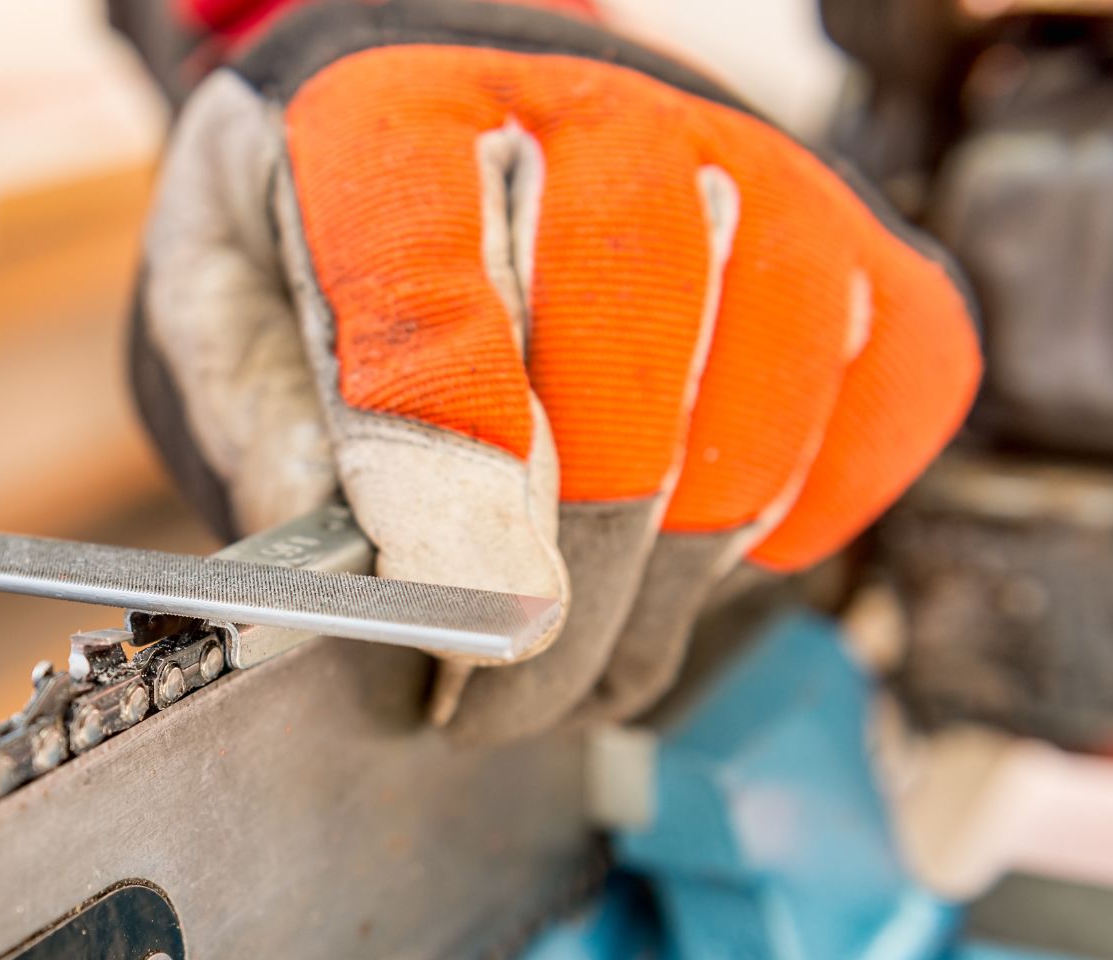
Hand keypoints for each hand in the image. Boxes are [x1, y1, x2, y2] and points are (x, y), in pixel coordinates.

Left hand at [131, 0, 980, 736]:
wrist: (467, 153)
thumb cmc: (338, 247)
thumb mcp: (231, 317)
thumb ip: (274, 437)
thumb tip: (369, 600)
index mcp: (392, 114)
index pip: (427, 266)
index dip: (447, 449)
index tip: (444, 602)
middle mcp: (589, 111)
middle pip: (629, 316)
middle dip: (570, 552)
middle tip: (502, 697)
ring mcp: (749, 168)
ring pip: (768, 378)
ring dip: (671, 572)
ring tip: (578, 677)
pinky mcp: (857, 250)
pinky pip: (882, 404)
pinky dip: (792, 527)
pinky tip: (685, 571)